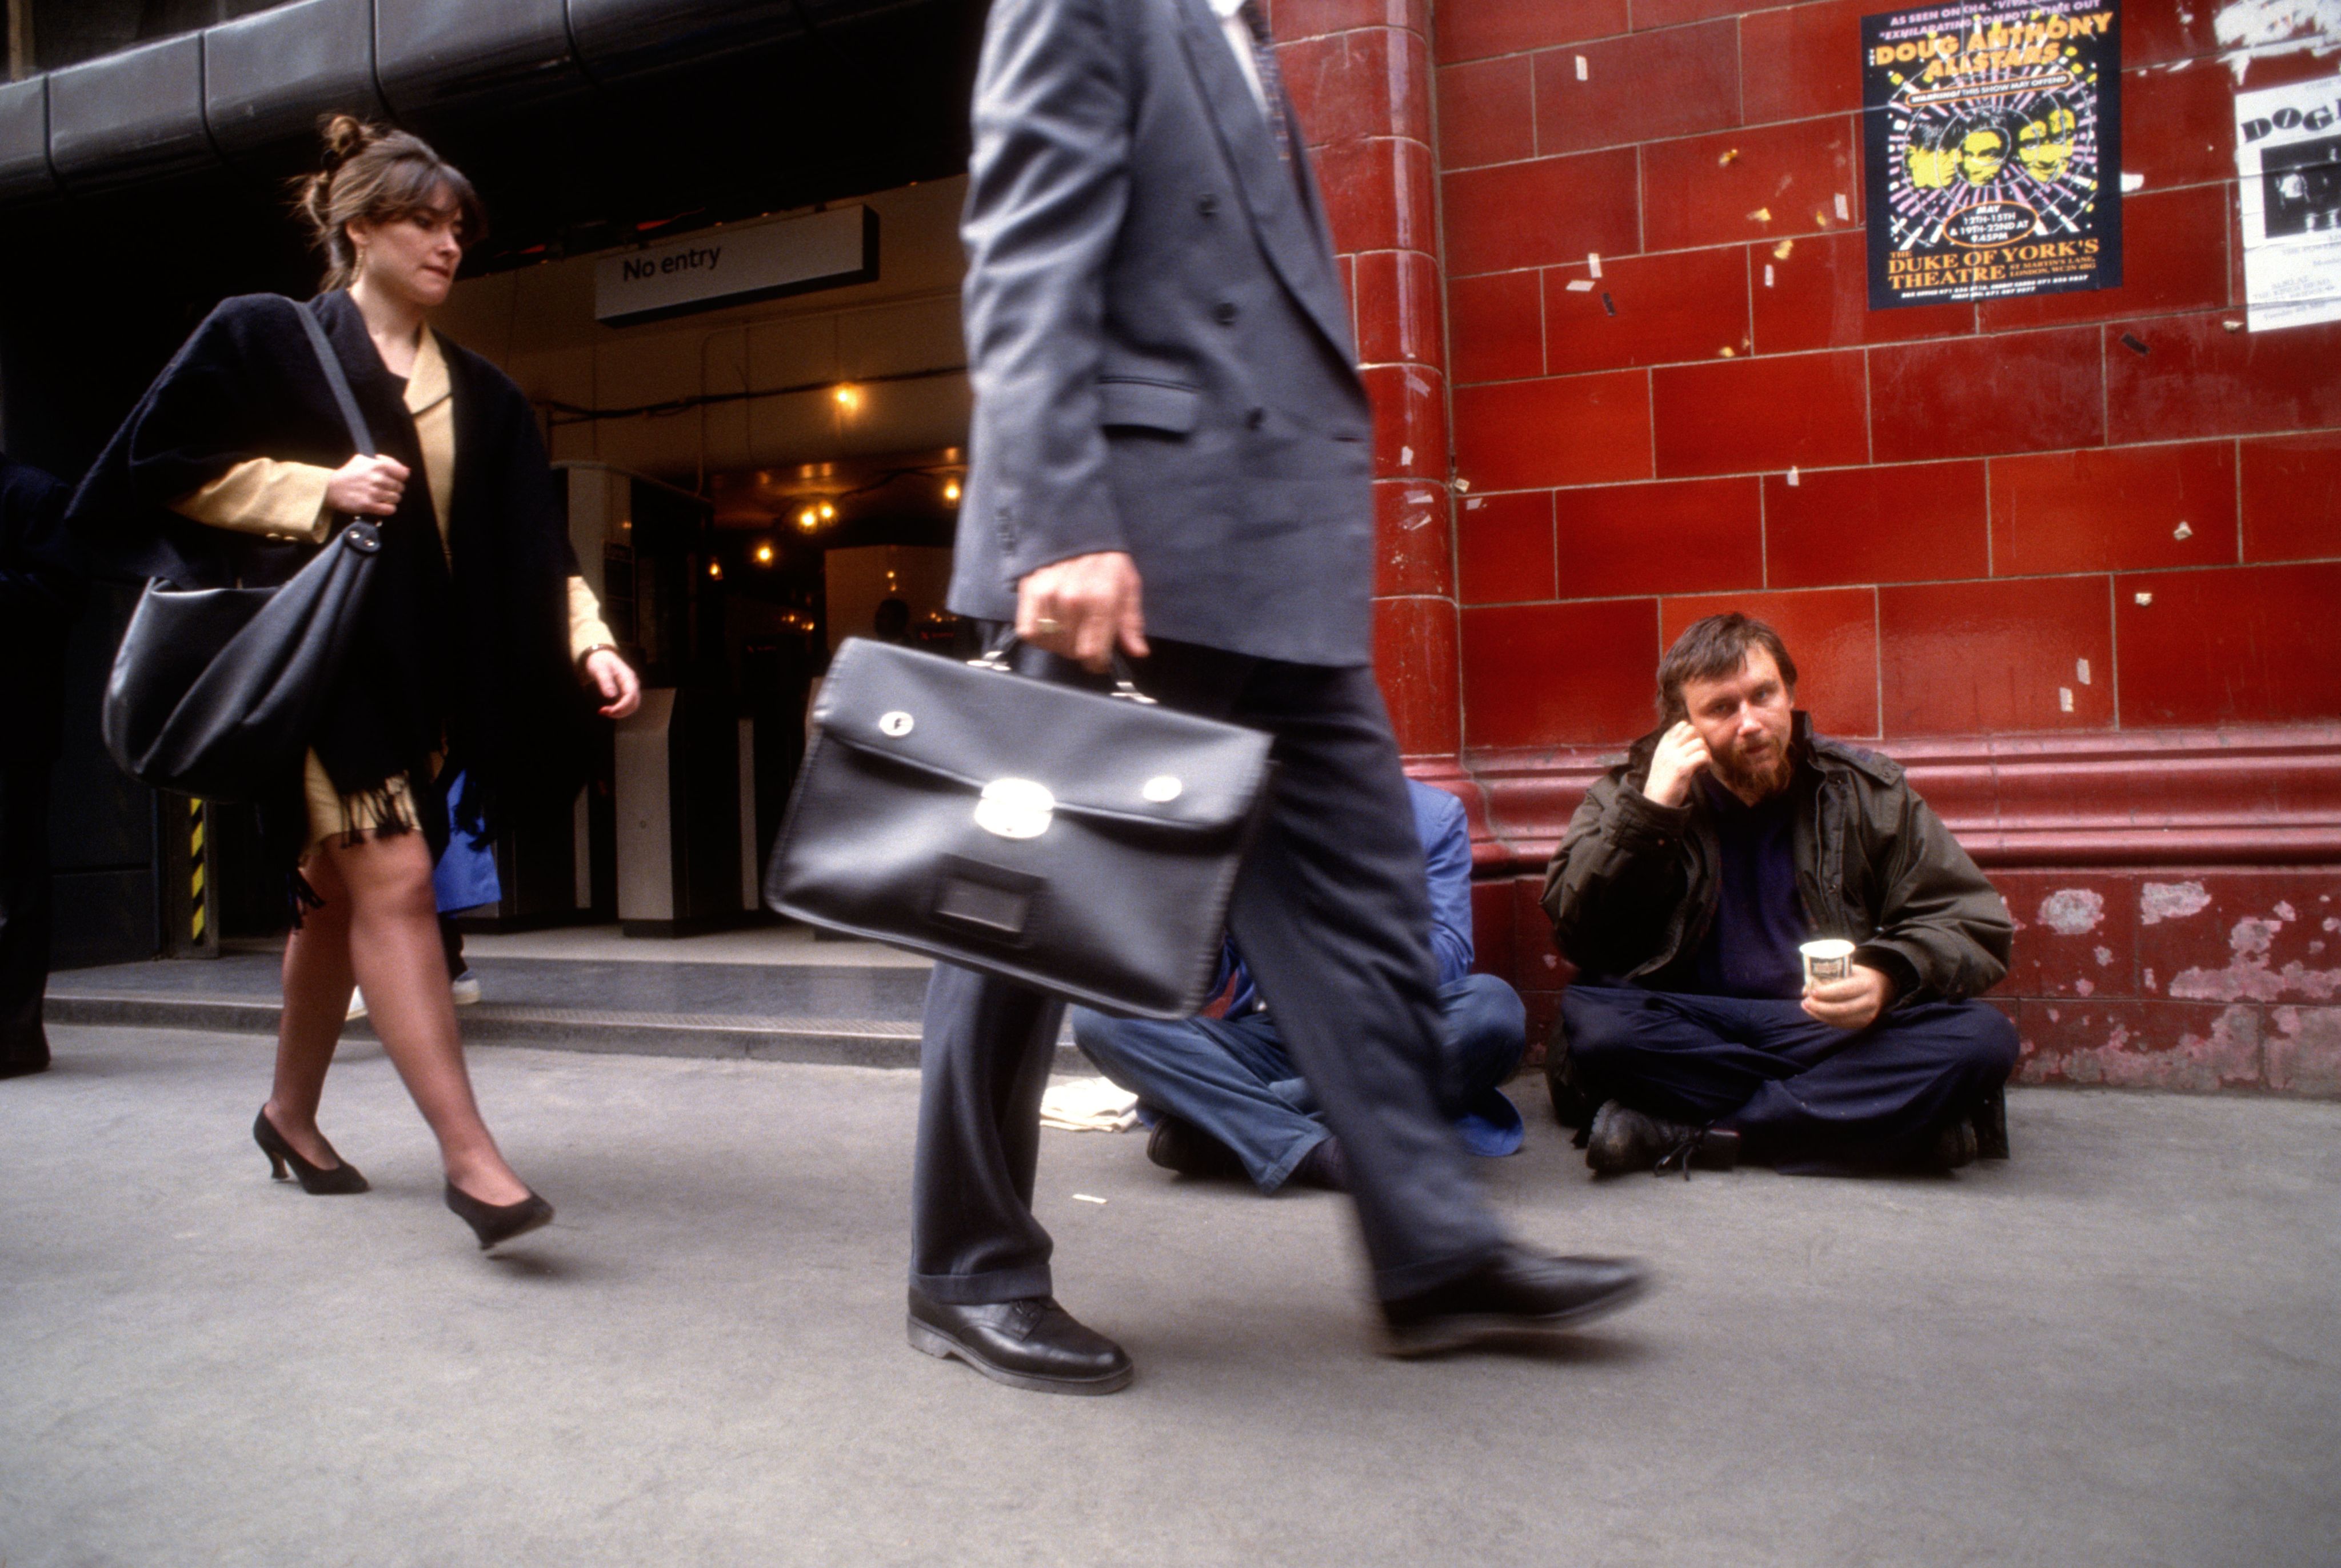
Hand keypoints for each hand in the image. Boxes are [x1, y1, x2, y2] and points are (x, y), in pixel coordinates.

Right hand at [325, 454, 409, 516]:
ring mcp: (374, 492)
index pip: (403, 474)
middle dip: (394, 489)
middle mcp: (378, 478)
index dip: (400, 478)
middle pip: (400, 487)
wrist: (330, 488)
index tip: (394, 479)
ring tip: (381, 497)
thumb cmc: (348, 473)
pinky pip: (390, 509)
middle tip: (384, 489)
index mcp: (378, 465)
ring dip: (391, 499)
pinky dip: (388, 508)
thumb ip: (385, 461)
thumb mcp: (363, 459)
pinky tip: (381, 505)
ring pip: (396, 498)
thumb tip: (406, 470)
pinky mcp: (369, 505)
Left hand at [583, 648, 640, 718]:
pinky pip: (628, 704)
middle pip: (634, 704)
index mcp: (628, 677)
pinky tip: (608, 709)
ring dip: (620, 713)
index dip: (621, 706)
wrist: (601, 656)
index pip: (631, 695)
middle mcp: (633, 683)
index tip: (606, 711)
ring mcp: (631, 688)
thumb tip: (610, 696)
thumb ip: (605, 681)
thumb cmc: (600, 661)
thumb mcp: (599, 669)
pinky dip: (619, 710)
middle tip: (602, 712)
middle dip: (620, 712)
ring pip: (632, 706)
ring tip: (604, 711)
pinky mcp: (627, 692)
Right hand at [1016, 550, 1148, 672]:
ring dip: (1061, 644)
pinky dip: (1039, 635)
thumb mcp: (1128, 585)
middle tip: (1086, 637)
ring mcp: (1047, 596)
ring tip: (1069, 630)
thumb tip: (1138, 651)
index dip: (1097, 663)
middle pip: (1072, 651)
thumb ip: (1131, 621)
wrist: (1075, 528)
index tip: (1100, 660)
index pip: (1093, 652)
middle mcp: (1072, 599)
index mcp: (1101, 599)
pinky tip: (1051, 626)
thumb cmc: (1105, 560)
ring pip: (1051, 643)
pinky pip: (1029, 632)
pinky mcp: (1028, 593)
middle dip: (1081, 651)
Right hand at [1643, 720, 1711, 806]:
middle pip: (1692, 730)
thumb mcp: (1664, 760)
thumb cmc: (1663, 783)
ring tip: (1701, 766)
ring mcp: (1674, 757)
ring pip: (1700, 743)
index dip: (1693, 735)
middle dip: (1701, 741)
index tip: (1693, 749)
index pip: (1681, 726)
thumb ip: (1675, 749)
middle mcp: (1667, 748)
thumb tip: (1697, 740)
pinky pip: (1703, 756)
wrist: (1655, 801)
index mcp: (1663, 745)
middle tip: (1700, 756)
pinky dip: (1707, 763)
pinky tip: (1702, 772)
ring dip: (1706, 754)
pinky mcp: (1682, 768)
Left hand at [1802, 963, 1893, 1030]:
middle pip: (1842, 1009)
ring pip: (1840, 1019)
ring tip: (1806, 1007)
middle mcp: (1870, 1001)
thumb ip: (1828, 977)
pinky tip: (1816, 1013)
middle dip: (1820, 1007)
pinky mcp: (1864, 1023)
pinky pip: (1842, 1024)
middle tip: (1805, 1002)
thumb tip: (1806, 990)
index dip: (1827, 993)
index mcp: (1866, 984)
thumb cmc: (1857, 975)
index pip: (1845, 991)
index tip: (1812, 992)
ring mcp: (1868, 1015)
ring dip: (1820, 1015)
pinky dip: (1827, 1019)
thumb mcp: (1848, 970)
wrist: (1881, 986)